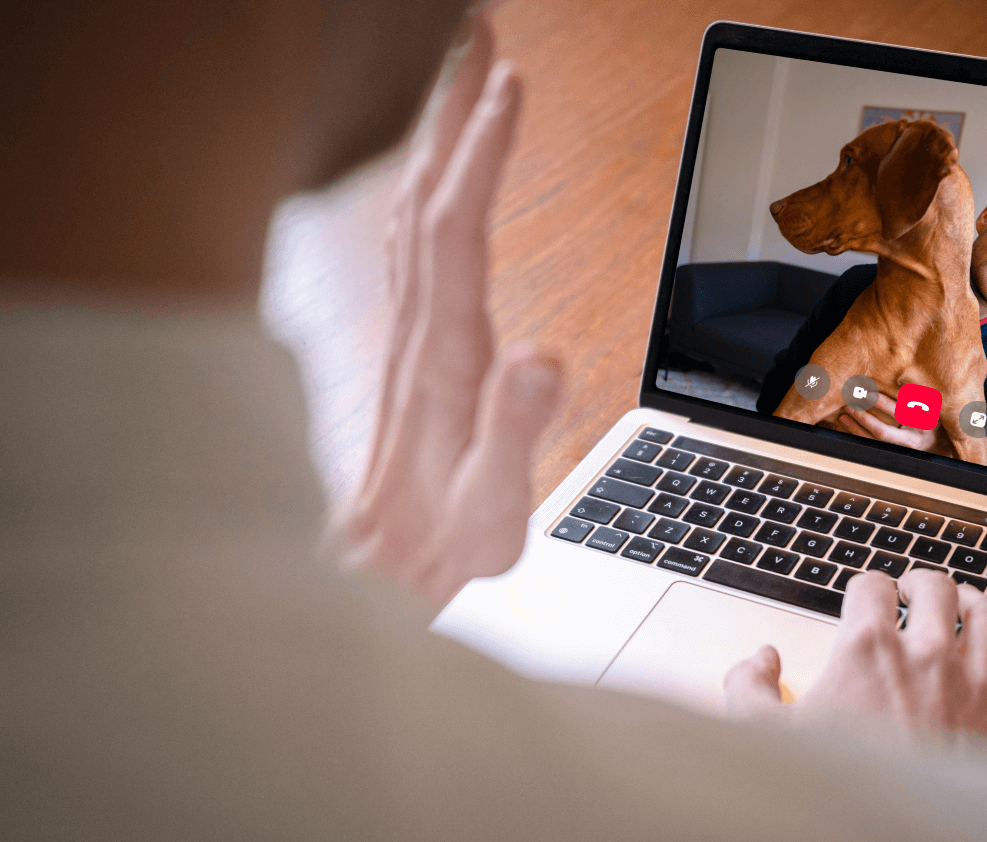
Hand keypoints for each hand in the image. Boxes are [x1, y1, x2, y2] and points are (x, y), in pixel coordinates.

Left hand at [335, 18, 560, 607]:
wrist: (389, 585)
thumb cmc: (449, 552)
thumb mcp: (493, 515)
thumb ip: (513, 436)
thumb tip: (540, 355)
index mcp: (444, 363)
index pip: (456, 234)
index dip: (481, 156)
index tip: (507, 85)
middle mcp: (418, 340)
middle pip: (427, 201)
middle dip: (453, 114)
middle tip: (479, 37)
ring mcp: (410, 344)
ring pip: (416, 218)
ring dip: (439, 143)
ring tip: (468, 83)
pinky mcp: (415, 355)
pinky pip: (417, 251)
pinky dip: (433, 193)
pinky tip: (447, 184)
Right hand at [724, 569, 986, 756]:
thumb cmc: (841, 798)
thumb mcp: (768, 741)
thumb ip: (749, 689)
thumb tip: (761, 660)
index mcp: (867, 651)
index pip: (870, 587)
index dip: (866, 588)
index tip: (866, 596)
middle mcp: (927, 656)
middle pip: (935, 588)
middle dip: (920, 585)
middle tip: (914, 591)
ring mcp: (977, 683)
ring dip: (972, 603)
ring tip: (964, 605)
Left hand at [839, 391, 943, 451]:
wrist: (940, 446)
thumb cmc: (933, 420)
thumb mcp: (933, 406)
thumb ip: (918, 394)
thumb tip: (899, 376)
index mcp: (923, 423)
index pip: (901, 413)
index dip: (883, 403)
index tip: (868, 392)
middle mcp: (912, 439)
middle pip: (884, 432)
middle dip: (865, 418)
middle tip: (851, 403)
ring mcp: (901, 449)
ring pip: (875, 440)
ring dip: (857, 426)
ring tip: (845, 411)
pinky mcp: (892, 453)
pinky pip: (871, 445)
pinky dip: (857, 433)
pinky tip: (846, 423)